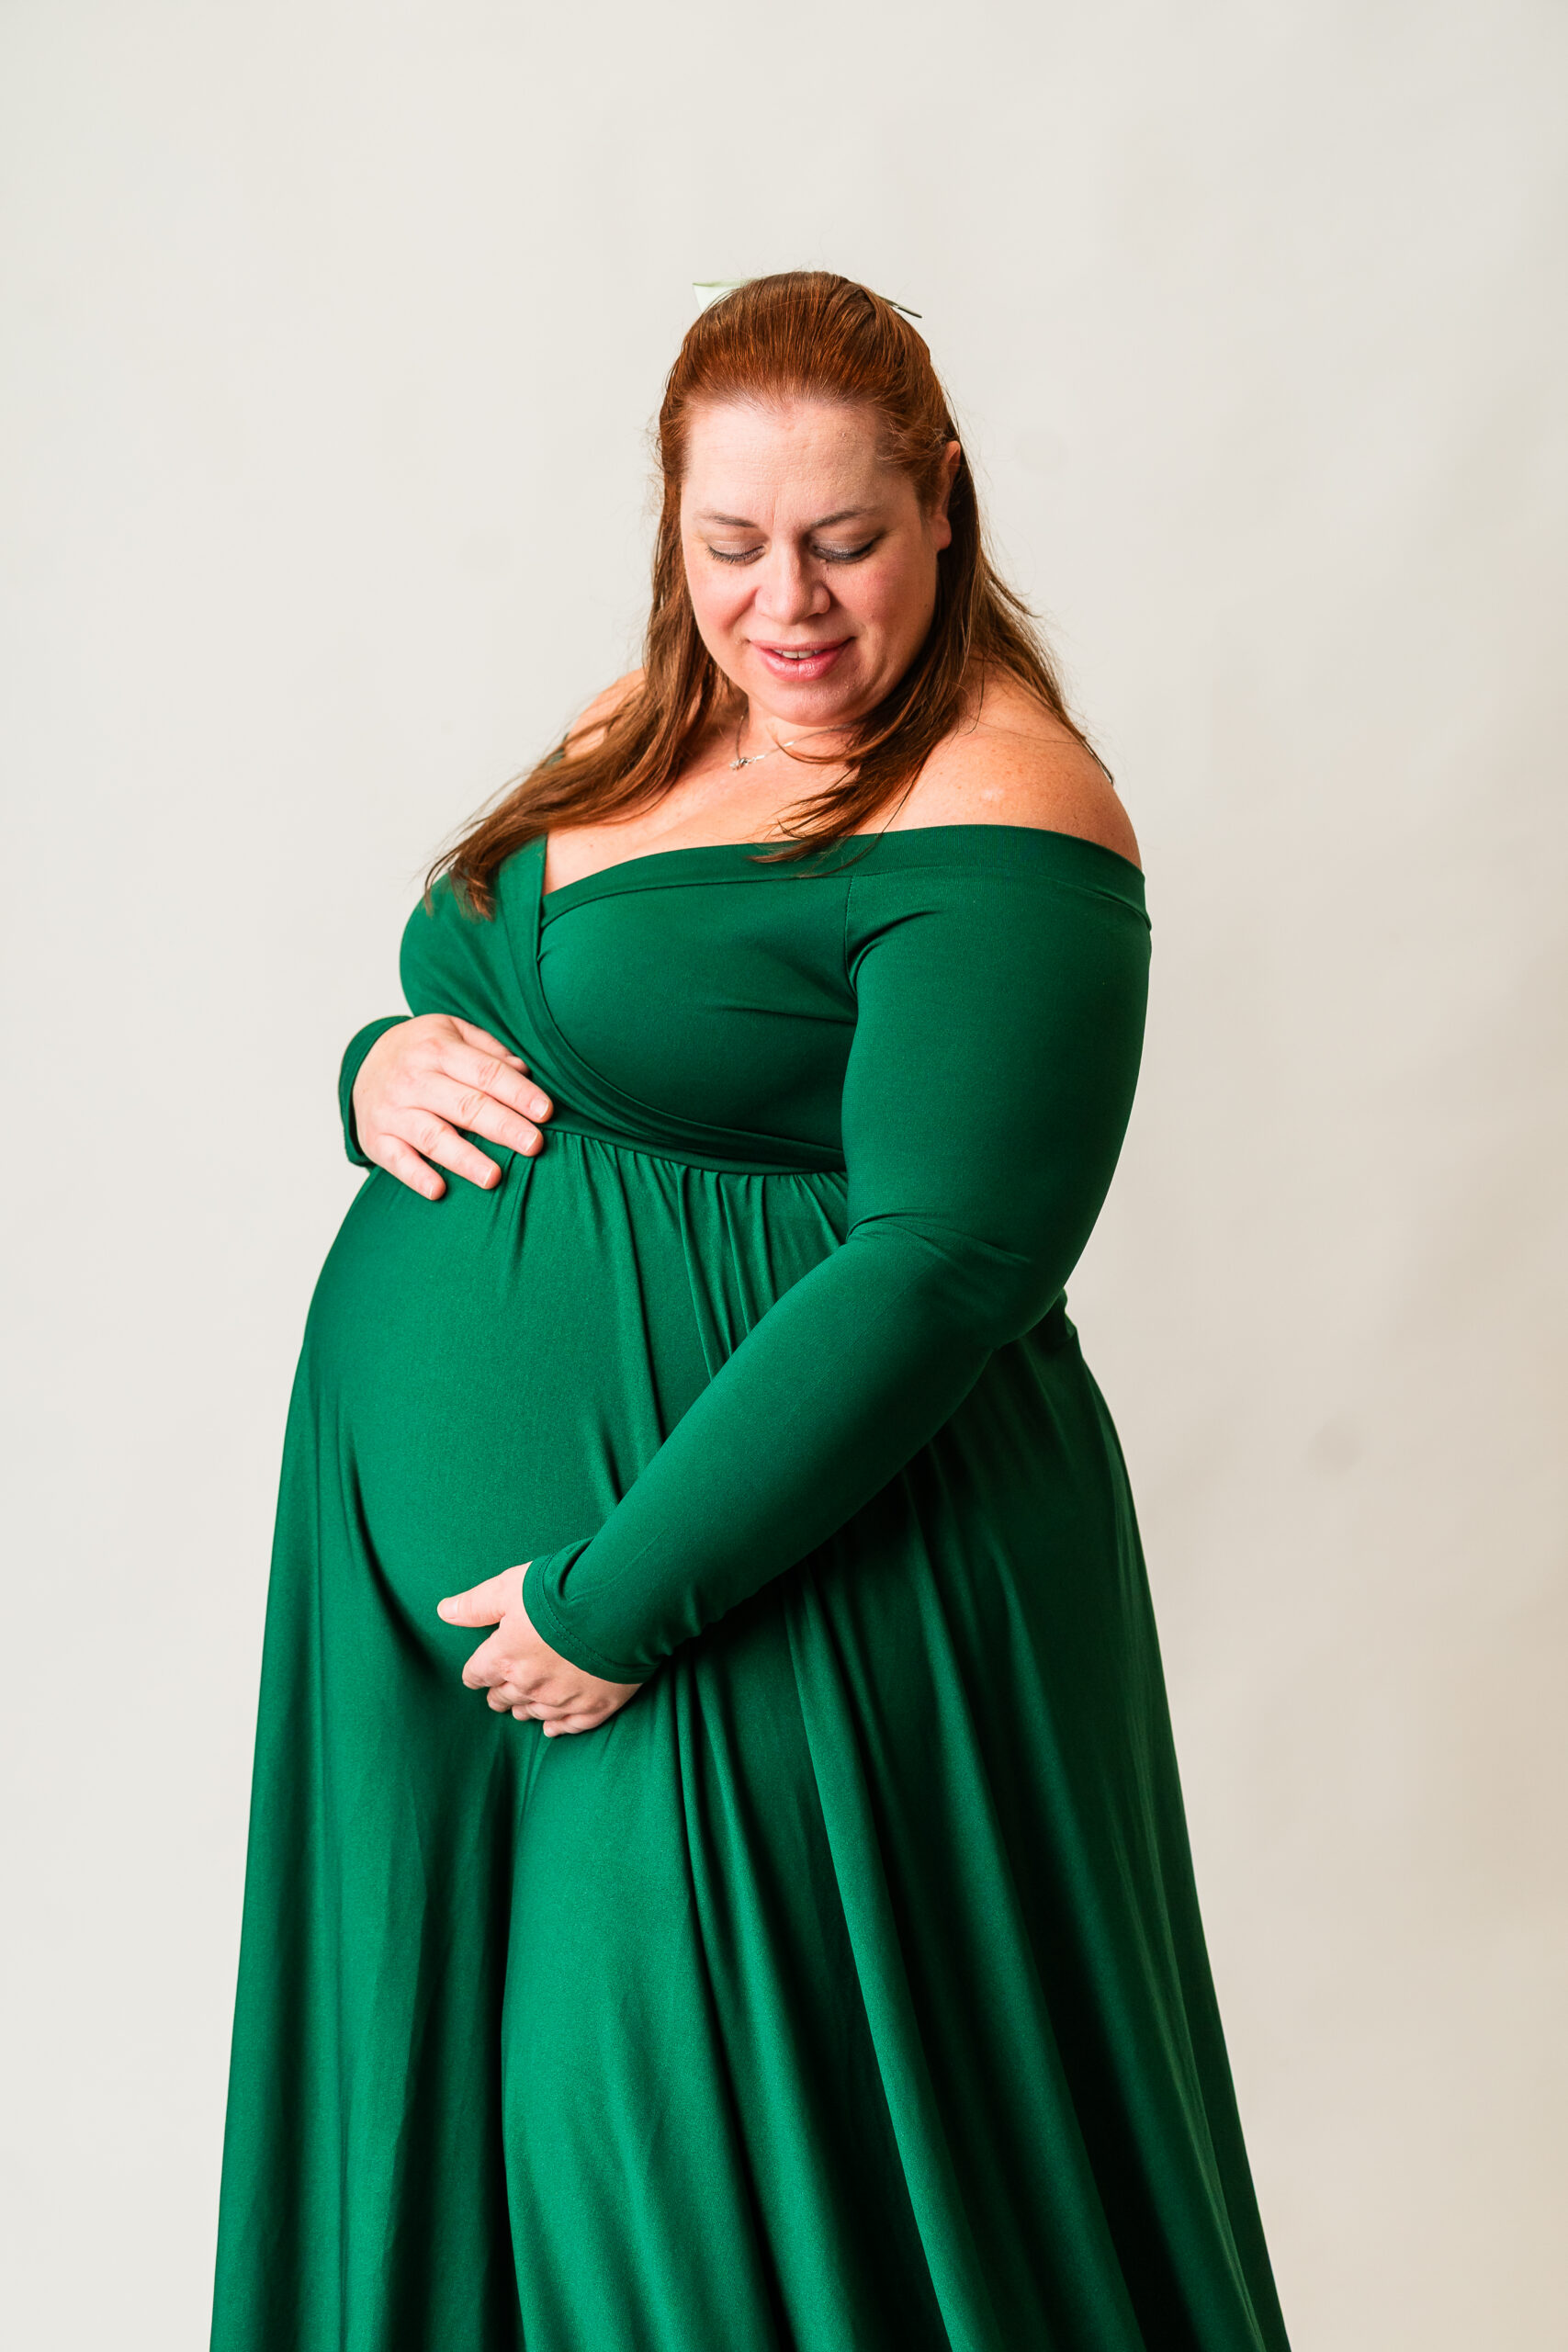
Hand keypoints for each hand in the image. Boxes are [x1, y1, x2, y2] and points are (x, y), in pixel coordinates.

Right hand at [352, 1015, 553, 1198]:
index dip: (517, 1092)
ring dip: (464, 1159)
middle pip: (465, 1106)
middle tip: (534, 1145)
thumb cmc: (423, 1051)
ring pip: (433, 1137)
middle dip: (502, 1126)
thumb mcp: (452, 1032)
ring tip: (494, 1177)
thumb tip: (525, 1072)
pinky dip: (416, 1176)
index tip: (545, 1111)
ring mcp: (393, 1111)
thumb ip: (489, 1051)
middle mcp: (413, 1079)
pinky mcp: (377, 1139)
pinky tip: (439, 1190)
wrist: (363, 1064)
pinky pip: (397, 1160)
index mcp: (438, 1049)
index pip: (485, 1072)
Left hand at [437, 1566, 641, 1736]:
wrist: (619, 1606)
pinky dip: (559, 1727)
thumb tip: (443, 1610)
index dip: (475, 1674)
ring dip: (526, 1708)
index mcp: (505, 1657)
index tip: (476, 1675)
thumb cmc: (561, 1591)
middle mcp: (530, 1685)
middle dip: (499, 1693)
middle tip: (499, 1691)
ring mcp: (563, 1699)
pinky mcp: (595, 1705)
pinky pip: (570, 1726)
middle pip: (505, 1697)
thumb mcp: (510, 1587)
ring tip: (523, 1707)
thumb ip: (476, 1604)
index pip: (478, 1674)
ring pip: (534, 1713)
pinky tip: (553, 1727)